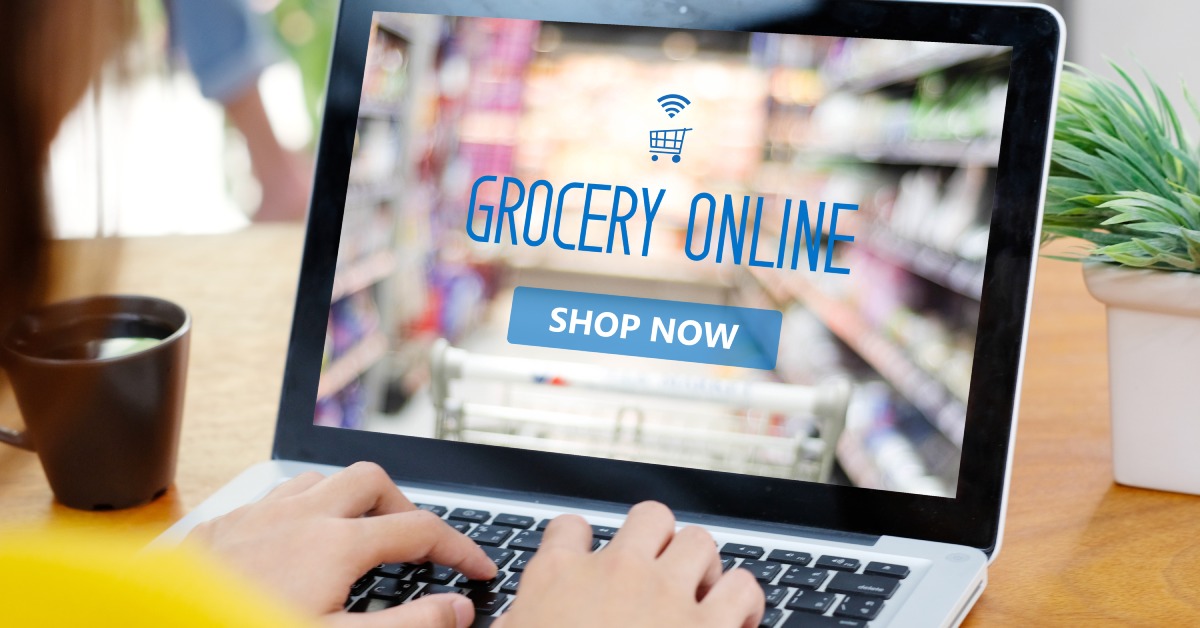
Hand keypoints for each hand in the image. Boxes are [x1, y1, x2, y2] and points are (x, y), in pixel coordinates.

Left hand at [187, 462, 495, 627]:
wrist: (159, 626)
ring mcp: (256, 515)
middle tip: (416, 542)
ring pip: (320, 479)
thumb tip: (457, 610)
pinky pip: (274, 495)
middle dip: (403, 504)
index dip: (460, 548)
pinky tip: (294, 540)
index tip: (479, 568)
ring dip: (351, 499)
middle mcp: (299, 516)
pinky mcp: (221, 527)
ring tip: (361, 534)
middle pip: (371, 480)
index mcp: (336, 543)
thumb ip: (407, 627)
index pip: (420, 530)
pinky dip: (302, 508)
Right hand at [496, 501, 763, 627]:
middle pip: (649, 517)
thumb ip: (519, 624)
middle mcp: (616, 573)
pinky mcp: (709, 626)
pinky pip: (744, 587)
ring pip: (700, 540)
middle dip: (658, 540)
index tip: (589, 558)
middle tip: (657, 572)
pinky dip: (744, 601)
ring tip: (699, 592)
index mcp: (558, 578)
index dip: (581, 542)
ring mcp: (665, 594)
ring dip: (703, 565)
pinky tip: (736, 620)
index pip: (569, 528)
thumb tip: (516, 622)